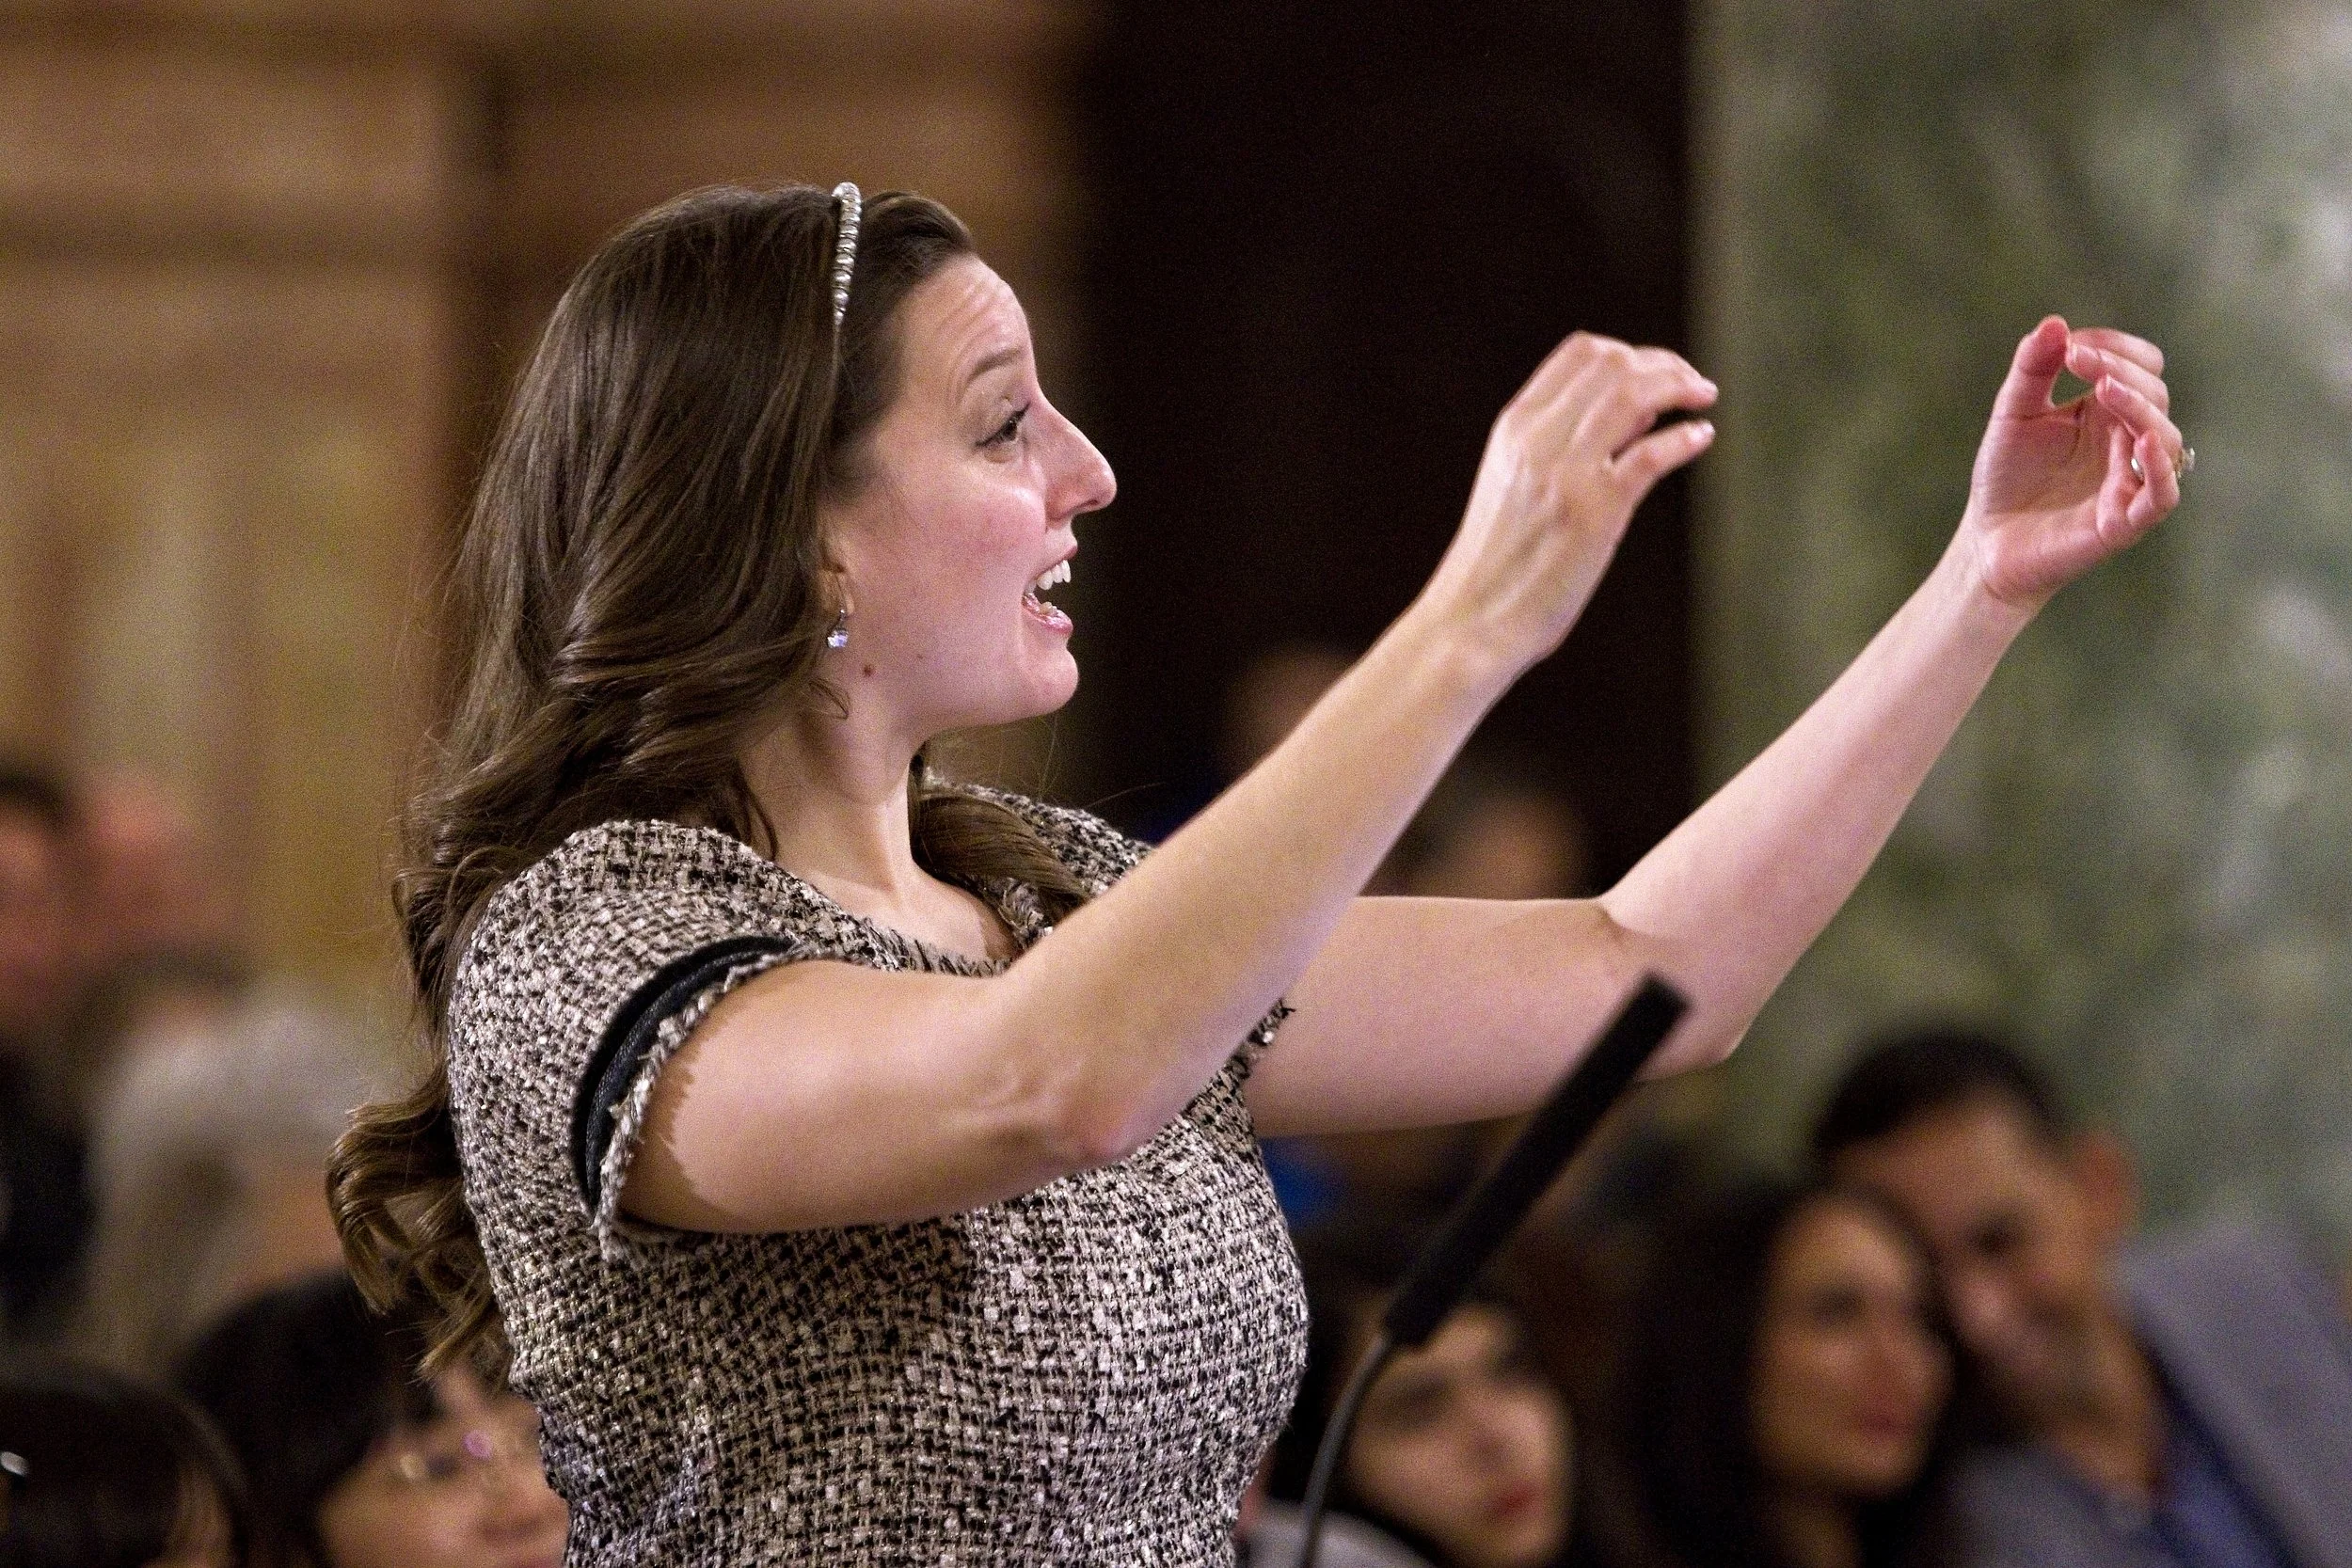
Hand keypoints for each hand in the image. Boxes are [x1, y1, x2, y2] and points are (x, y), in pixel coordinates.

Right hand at [1423, 332, 1717, 671]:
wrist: (1472, 621)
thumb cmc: (1499, 561)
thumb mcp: (1515, 483)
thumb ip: (1559, 443)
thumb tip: (1635, 413)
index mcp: (1515, 427)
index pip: (1580, 353)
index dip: (1632, 353)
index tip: (1659, 372)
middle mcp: (1538, 439)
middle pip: (1614, 364)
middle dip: (1664, 365)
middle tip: (1693, 386)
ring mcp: (1566, 473)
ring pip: (1633, 394)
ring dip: (1679, 387)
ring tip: (1703, 398)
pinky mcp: (1595, 512)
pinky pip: (1650, 454)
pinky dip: (1683, 439)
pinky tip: (1700, 437)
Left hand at [1960, 316, 2182, 607]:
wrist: (1986, 542)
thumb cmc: (2005, 477)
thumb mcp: (2012, 414)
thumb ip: (2032, 370)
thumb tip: (2055, 323)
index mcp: (2107, 411)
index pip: (2141, 365)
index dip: (2115, 349)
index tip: (2072, 347)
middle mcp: (2127, 442)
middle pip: (2155, 395)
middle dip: (2122, 371)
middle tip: (2079, 362)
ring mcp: (2131, 480)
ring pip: (2164, 439)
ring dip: (2140, 409)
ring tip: (2105, 391)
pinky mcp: (2124, 521)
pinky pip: (2163, 495)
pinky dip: (2159, 469)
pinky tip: (2137, 443)